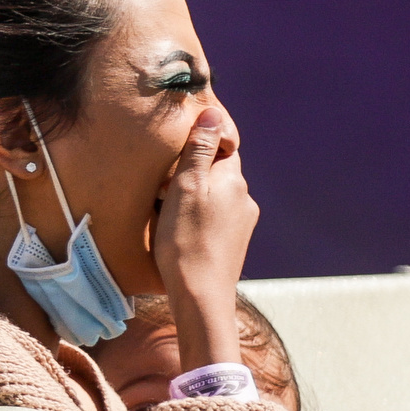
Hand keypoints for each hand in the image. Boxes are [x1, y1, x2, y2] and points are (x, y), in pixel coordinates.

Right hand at [151, 110, 256, 367]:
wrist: (201, 297)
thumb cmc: (186, 241)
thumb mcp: (185, 188)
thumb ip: (199, 150)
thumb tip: (213, 113)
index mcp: (234, 179)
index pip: (221, 146)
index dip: (199, 147)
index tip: (176, 157)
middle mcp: (245, 199)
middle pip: (218, 173)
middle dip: (195, 175)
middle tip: (164, 189)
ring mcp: (243, 224)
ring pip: (217, 198)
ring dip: (197, 200)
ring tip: (170, 214)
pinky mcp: (235, 246)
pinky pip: (216, 221)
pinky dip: (200, 221)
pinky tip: (183, 236)